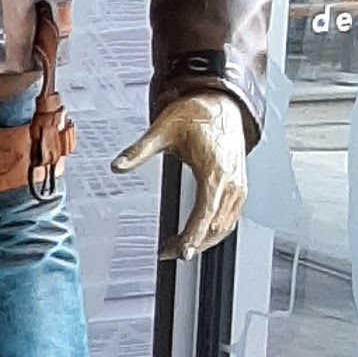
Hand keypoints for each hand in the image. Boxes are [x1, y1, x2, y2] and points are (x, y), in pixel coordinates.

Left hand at [114, 88, 246, 259]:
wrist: (221, 103)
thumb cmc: (196, 114)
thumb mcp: (162, 129)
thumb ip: (139, 150)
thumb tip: (117, 165)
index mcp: (214, 172)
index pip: (205, 215)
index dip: (194, 237)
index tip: (181, 253)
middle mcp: (231, 183)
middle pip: (215, 226)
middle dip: (193, 244)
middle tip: (168, 253)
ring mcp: (238, 186)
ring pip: (225, 225)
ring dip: (204, 240)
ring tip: (178, 247)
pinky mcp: (239, 186)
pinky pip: (230, 216)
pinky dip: (215, 229)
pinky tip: (198, 233)